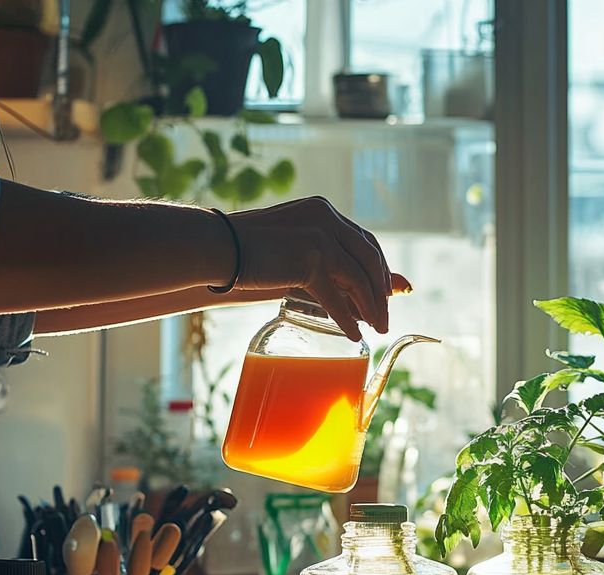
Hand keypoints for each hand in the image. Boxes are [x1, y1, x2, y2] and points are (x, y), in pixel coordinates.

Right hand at [230, 197, 411, 339]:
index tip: (385, 294)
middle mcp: (327, 219)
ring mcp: (320, 237)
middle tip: (385, 319)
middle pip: (369, 259)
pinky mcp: (309, 260)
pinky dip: (347, 318)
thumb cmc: (251, 251)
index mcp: (324, 212)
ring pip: (358, 279)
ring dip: (372, 307)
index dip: (379, 270)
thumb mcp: (297, 250)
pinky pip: (336, 296)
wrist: (218, 247)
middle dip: (381, 292)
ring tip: (377, 329)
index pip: (365, 242)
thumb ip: (327, 261)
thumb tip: (354, 276)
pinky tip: (354, 334)